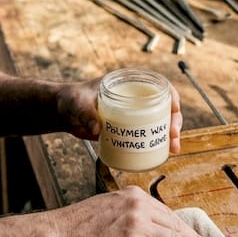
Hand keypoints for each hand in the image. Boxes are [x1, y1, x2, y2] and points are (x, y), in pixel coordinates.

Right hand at [54, 186, 213, 236]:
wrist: (62, 233)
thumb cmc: (80, 224)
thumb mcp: (109, 206)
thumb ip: (129, 212)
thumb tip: (148, 227)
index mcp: (134, 195)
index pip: (166, 212)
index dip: (183, 227)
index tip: (193, 235)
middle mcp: (139, 206)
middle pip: (174, 224)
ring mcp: (137, 224)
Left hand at [58, 76, 183, 153]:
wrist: (63, 113)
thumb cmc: (70, 100)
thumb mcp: (77, 103)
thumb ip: (85, 113)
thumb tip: (96, 128)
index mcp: (128, 82)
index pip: (158, 84)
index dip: (171, 97)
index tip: (173, 111)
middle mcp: (135, 97)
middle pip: (164, 106)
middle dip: (174, 121)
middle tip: (173, 137)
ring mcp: (133, 113)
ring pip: (160, 122)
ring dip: (170, 135)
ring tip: (172, 150)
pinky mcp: (128, 128)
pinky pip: (148, 134)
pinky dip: (157, 143)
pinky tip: (163, 154)